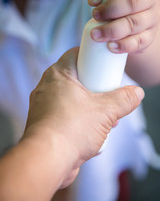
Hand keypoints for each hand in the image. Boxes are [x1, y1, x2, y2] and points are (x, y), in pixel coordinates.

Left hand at [25, 48, 143, 188]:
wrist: (47, 159)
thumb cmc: (69, 130)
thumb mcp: (105, 112)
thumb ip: (123, 99)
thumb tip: (135, 93)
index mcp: (58, 75)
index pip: (75, 54)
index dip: (91, 58)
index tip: (103, 65)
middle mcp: (47, 87)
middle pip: (76, 78)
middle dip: (94, 87)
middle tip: (106, 94)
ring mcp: (44, 105)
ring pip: (71, 97)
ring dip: (89, 106)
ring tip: (104, 118)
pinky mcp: (45, 121)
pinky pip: (65, 113)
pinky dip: (79, 118)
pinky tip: (91, 131)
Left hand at [88, 0, 159, 53]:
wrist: (135, 27)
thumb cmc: (119, 3)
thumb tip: (93, 1)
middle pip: (133, 2)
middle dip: (111, 10)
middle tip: (95, 15)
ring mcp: (151, 20)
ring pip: (133, 24)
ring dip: (112, 30)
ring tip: (96, 34)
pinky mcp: (148, 38)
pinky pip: (137, 42)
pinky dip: (122, 45)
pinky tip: (110, 47)